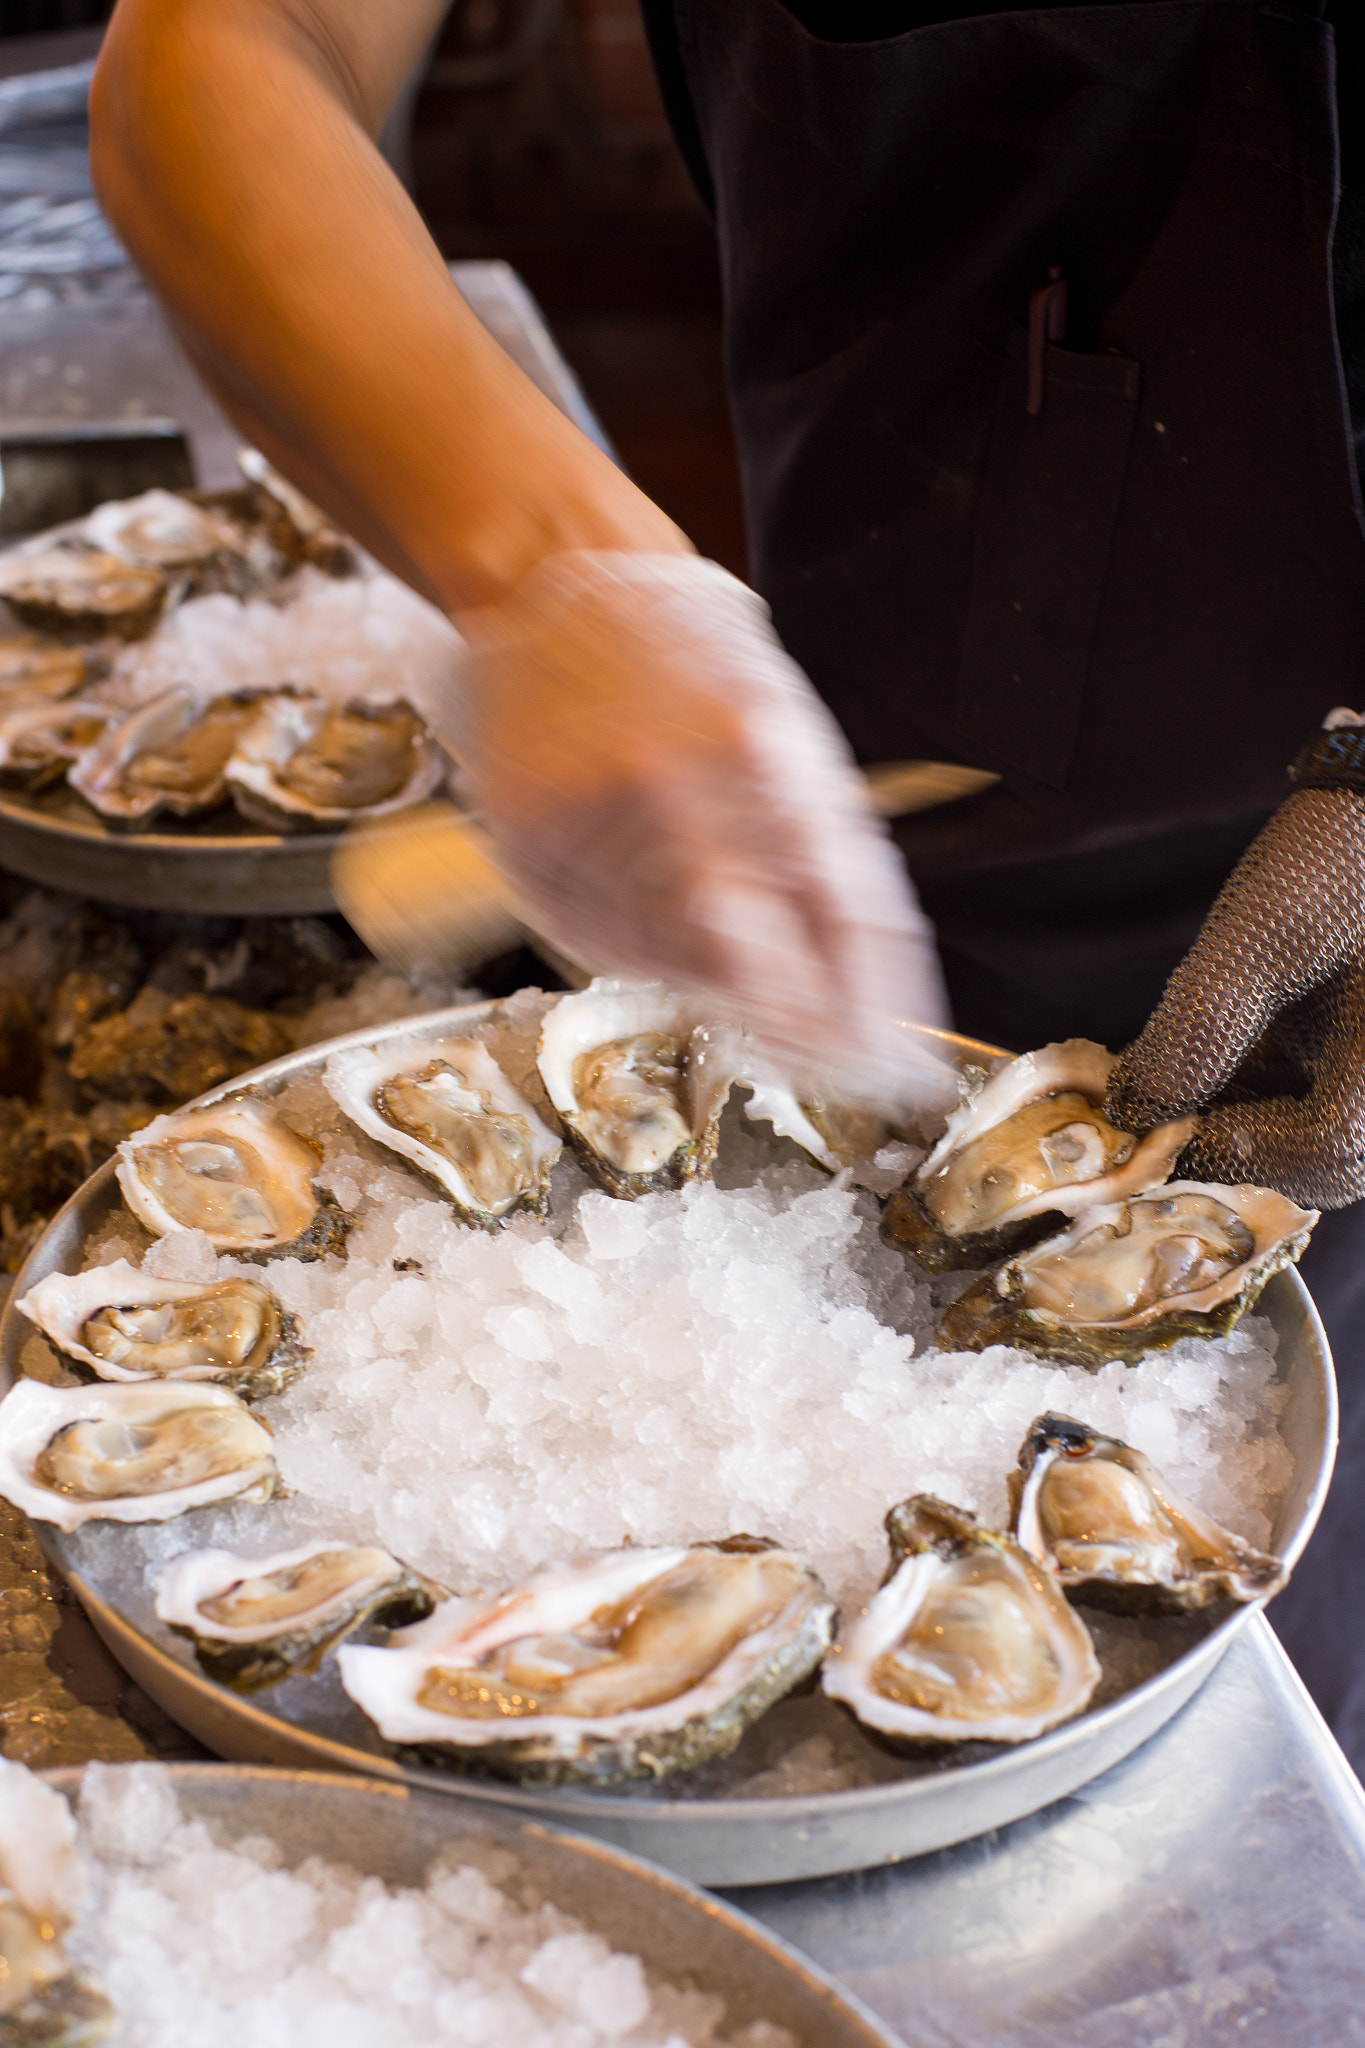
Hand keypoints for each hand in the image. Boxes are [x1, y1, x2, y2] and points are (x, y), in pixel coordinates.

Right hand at [451, 551, 948, 1090]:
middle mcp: (675, 782)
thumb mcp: (786, 724)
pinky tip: (677, 951)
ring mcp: (594, 815)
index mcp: (764, 746)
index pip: (841, 910)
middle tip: (835, 1066)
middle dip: (804, 1029)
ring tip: (759, 995)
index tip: (894, 1064)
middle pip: (756, 958)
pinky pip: (604, 942)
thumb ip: (824, 842)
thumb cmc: (688, 660)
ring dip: (729, 996)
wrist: (558, 582)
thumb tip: (858, 983)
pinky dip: (651, 963)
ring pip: (677, 961)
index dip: (872, 1002)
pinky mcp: (531, 839)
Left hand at [1106, 786, 1364, 1206]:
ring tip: (1175, 1085)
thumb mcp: (1259, 936)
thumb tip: (1135, 1114)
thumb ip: (1200, 1027)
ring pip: (1322, 1142)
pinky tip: (1209, 1067)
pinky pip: (1321, 1106)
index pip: (1330, 1145)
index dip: (1236, 1147)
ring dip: (1242, 1125)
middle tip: (1160, 1116)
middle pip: (1329, 1162)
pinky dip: (1260, 1100)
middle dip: (1235, 1146)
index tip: (1158, 1124)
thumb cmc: (1334, 860)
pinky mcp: (1364, 1060)